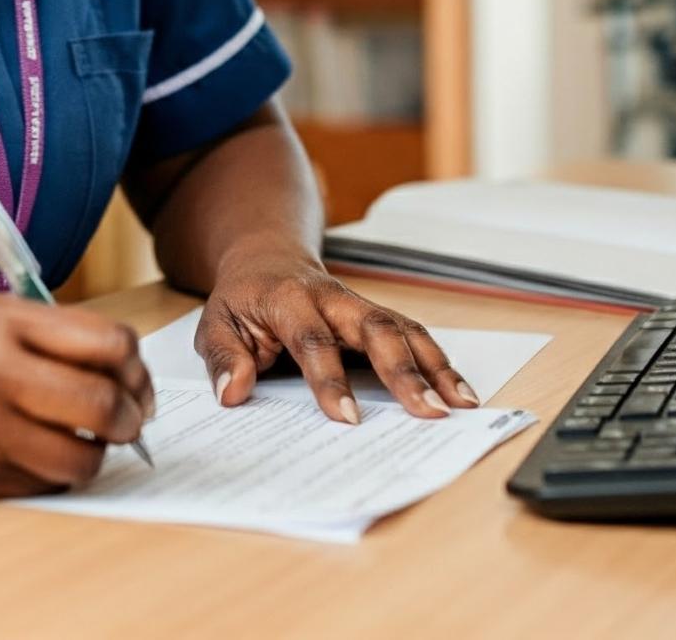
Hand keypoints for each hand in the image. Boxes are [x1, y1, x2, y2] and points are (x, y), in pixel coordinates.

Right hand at [0, 295, 154, 498]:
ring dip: (96, 454)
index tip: (132, 375)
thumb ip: (45, 334)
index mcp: (0, 321)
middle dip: (130, 415)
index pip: (107, 341)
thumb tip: (117, 365)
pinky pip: (42, 484)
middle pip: (103, 403)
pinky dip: (54, 474)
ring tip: (84, 440)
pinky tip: (39, 454)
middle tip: (127, 416)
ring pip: (81, 458)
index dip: (134, 364)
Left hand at [194, 240, 478, 423]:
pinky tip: (460, 392)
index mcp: (289, 299)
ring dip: (434, 366)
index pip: (312, 339)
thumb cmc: (243, 299)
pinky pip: (412, 335)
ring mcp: (360, 305)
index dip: (329, 379)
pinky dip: (439, 362)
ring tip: (460, 405)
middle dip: (403, 370)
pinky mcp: (377, 316)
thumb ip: (223, 357)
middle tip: (428, 411)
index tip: (348, 418)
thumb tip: (232, 391)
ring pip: (403, 328)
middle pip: (375, 328)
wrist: (268, 259)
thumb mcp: (215, 323)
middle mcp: (333, 298)